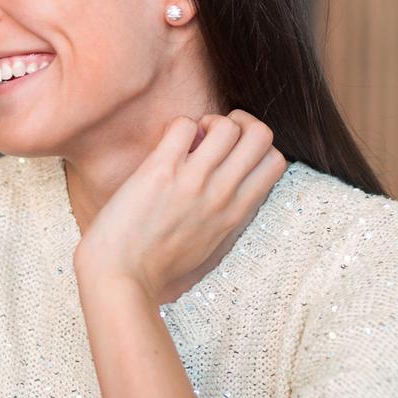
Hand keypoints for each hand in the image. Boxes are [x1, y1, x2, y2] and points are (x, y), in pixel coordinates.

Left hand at [74, 111, 285, 301]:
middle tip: (212, 136)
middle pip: (261, 135)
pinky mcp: (161, 171)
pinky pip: (184, 125)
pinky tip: (166, 147)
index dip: (256, 146)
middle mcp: (222, 194)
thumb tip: (228, 183)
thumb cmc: (158, 263)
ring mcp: (194, 181)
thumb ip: (225, 213)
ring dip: (208, 122)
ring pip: (227, 125)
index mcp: (236, 212)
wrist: (121, 275)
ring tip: (188, 141)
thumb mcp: (210, 242)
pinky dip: (178, 127)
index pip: (276, 161)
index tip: (231, 152)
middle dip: (240, 123)